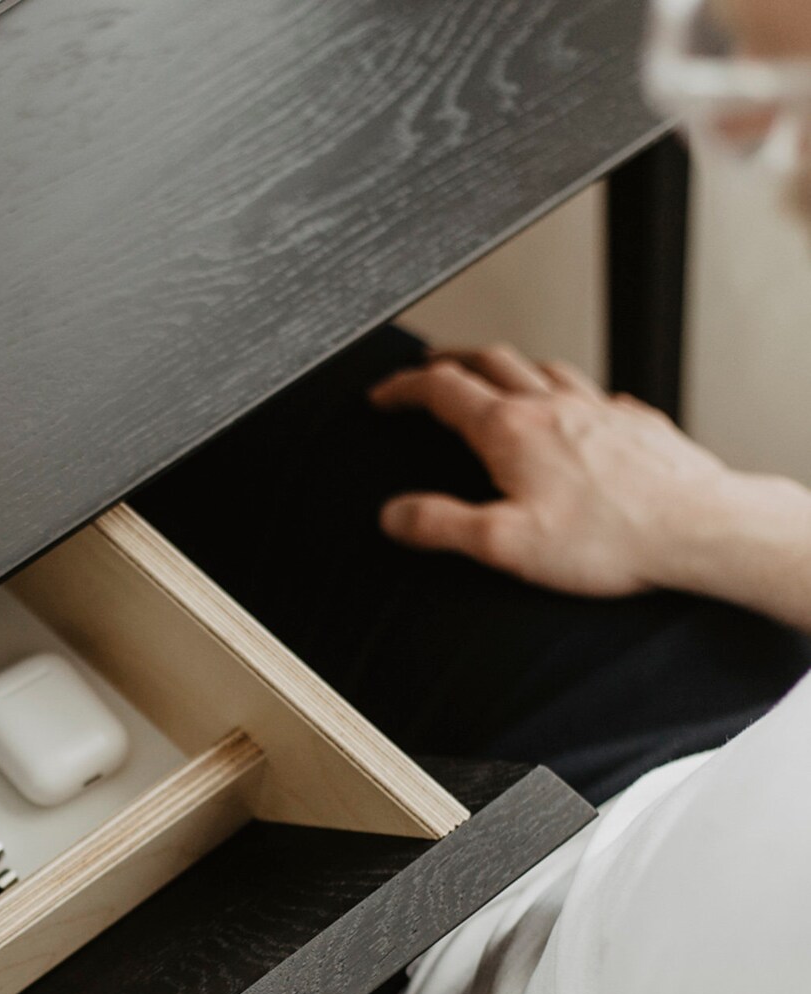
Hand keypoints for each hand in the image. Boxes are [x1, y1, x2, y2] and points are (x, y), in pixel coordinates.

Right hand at [369, 345, 800, 603]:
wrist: (697, 528)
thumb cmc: (607, 538)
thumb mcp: (502, 544)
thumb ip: (440, 525)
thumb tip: (394, 515)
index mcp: (510, 430)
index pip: (442, 390)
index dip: (404, 388)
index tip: (384, 394)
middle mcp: (552, 406)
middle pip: (490, 361)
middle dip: (450, 361)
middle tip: (429, 369)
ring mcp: (597, 408)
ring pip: (542, 367)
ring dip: (506, 367)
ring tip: (492, 379)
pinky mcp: (634, 423)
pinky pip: (591, 391)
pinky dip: (563, 391)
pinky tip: (569, 409)